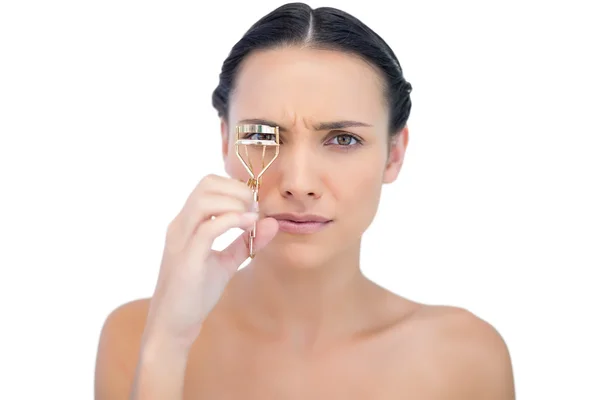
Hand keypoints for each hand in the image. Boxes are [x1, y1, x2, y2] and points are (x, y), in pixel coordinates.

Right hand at [143, 174, 277, 348]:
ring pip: (203, 201)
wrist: (174, 325)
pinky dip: (232, 221)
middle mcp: (180, 226)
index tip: (253, 204)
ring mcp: (180, 241)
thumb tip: (271, 223)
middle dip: (237, 190)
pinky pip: (208, 229)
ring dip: (234, 202)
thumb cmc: (195, 293)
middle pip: (205, 185)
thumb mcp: (226, 262)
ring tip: (252, 217)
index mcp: (186, 223)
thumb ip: (247, 242)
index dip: (234, 187)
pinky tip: (248, 225)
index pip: (207, 185)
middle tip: (255, 208)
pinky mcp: (187, 259)